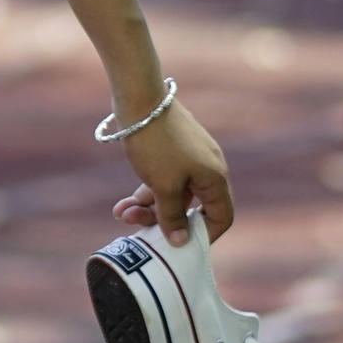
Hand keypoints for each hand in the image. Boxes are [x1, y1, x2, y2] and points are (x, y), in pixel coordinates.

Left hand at [110, 95, 232, 241]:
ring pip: (172, 194)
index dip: (203, 235)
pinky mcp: (172, 151)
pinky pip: (164, 180)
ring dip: (147, 207)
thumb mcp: (163, 186)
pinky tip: (123, 203)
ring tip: (121, 213)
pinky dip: (146, 191)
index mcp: (214, 177)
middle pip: (190, 208)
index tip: (178, 245)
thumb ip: (171, 217)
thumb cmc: (156, 143)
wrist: (139, 97)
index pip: (221, 216)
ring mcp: (189, 159)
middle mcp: (207, 168)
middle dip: (161, 220)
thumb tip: (181, 243)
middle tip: (134, 224)